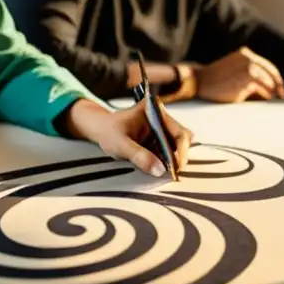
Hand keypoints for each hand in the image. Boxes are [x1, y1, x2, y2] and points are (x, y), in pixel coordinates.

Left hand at [63, 99, 192, 177]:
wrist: (101, 129)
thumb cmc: (109, 131)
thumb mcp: (120, 144)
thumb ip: (138, 155)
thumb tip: (159, 170)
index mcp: (155, 110)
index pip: (179, 132)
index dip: (182, 151)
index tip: (176, 168)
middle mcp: (163, 117)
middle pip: (182, 139)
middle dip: (179, 157)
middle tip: (171, 174)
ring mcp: (162, 127)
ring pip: (178, 146)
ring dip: (174, 160)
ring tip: (165, 172)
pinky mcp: (160, 138)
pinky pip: (170, 151)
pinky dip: (167, 161)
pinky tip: (159, 169)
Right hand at [193, 47, 283, 102]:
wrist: (200, 81)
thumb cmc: (217, 80)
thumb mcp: (234, 69)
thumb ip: (250, 72)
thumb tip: (271, 87)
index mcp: (246, 53)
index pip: (268, 65)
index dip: (276, 77)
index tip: (280, 87)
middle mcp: (249, 58)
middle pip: (272, 73)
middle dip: (277, 85)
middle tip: (281, 94)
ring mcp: (248, 68)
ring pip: (269, 83)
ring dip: (270, 92)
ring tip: (269, 98)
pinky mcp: (247, 79)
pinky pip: (263, 90)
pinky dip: (264, 95)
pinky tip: (262, 98)